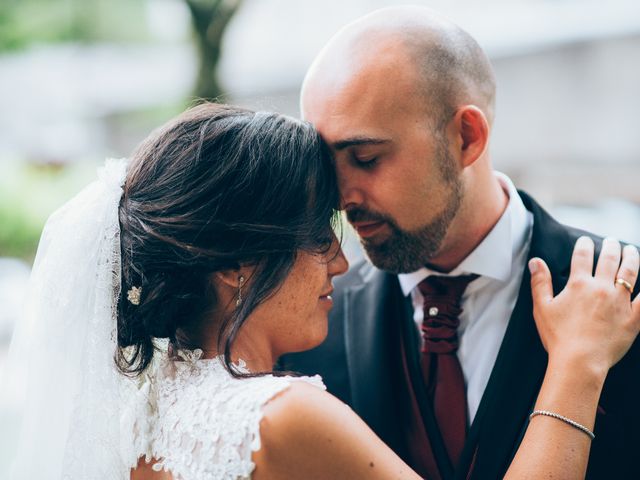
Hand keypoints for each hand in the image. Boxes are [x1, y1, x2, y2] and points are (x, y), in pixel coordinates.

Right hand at [529, 236, 639, 373]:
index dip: (583, 245)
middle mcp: (601, 288)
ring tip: (631, 250)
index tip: (585, 240)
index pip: (582, 256)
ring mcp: (620, 302)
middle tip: (611, 241)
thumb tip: (535, 261)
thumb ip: (540, 282)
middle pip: (609, 260)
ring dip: (631, 258)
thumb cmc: (558, 337)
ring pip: (630, 273)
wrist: (579, 361)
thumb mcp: (542, 308)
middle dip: (610, 247)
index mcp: (579, 284)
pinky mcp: (633, 318)